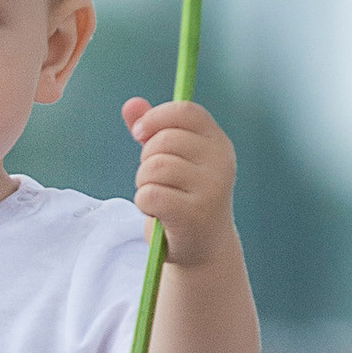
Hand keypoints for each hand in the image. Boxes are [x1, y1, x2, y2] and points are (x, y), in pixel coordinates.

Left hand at [124, 96, 236, 267]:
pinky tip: (157, 212)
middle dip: (146, 159)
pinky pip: (149, 194)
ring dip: (144, 183)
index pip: (186, 111)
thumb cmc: (183, 198)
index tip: (139, 133)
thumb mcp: (172, 160)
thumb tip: (131, 104)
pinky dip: (143, 203)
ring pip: (154, 168)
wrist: (202, 249)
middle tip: (155, 180)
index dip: (157, 117)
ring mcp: (211, 189)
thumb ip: (152, 130)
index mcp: (218, 143)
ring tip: (158, 196)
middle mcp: (221, 163)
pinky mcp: (194, 214)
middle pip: (164, 140)